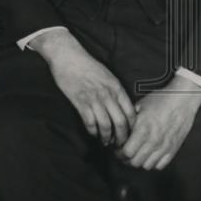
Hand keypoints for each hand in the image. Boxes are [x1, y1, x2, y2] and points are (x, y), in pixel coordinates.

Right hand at [30, 29, 135, 145]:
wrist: (68, 56)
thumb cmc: (87, 65)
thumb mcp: (107, 75)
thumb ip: (116, 91)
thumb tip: (123, 107)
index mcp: (116, 87)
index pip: (130, 113)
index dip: (132, 128)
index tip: (129, 135)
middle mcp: (107, 94)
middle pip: (120, 122)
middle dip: (121, 138)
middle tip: (119, 145)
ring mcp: (93, 98)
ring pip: (106, 125)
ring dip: (106, 137)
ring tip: (105, 141)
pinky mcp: (80, 101)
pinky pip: (89, 121)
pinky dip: (92, 130)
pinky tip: (93, 133)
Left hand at [116, 74, 200, 169]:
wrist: (182, 100)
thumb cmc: (160, 100)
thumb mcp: (139, 106)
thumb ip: (129, 120)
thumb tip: (119, 131)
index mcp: (143, 129)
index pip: (127, 152)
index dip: (118, 152)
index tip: (116, 148)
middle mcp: (153, 141)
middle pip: (135, 162)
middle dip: (125, 159)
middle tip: (122, 153)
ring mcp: (164, 146)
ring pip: (147, 165)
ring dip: (138, 162)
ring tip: (135, 155)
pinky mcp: (173, 149)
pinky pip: (160, 165)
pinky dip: (152, 163)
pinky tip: (148, 155)